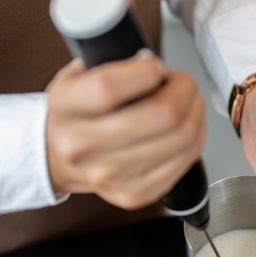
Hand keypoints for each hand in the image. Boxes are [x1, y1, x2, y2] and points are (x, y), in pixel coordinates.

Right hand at [45, 51, 205, 208]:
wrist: (60, 156)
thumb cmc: (77, 112)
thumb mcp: (78, 75)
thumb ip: (110, 62)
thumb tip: (150, 62)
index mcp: (65, 107)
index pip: (109, 86)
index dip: (145, 71)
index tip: (155, 66)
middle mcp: (81, 146)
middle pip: (161, 115)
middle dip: (184, 89)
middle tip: (182, 82)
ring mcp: (108, 175)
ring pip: (181, 138)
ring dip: (195, 112)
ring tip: (186, 101)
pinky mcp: (133, 194)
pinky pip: (184, 161)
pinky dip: (195, 138)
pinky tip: (187, 126)